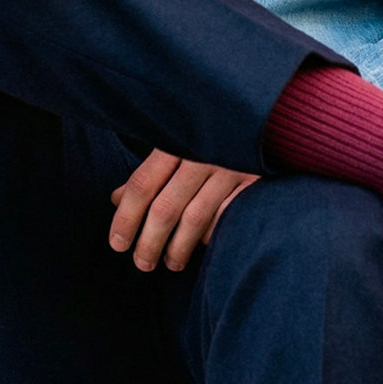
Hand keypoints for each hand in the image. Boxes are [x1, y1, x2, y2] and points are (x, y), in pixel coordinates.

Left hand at [109, 148, 258, 271]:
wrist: (267, 121)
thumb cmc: (212, 138)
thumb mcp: (178, 145)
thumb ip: (150, 172)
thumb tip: (115, 199)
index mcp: (177, 141)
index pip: (142, 184)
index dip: (126, 217)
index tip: (117, 243)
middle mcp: (202, 154)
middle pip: (165, 207)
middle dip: (149, 242)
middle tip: (141, 263)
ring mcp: (231, 168)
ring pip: (194, 219)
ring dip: (177, 248)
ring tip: (170, 262)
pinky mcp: (255, 182)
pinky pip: (226, 219)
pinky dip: (211, 237)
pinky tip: (202, 247)